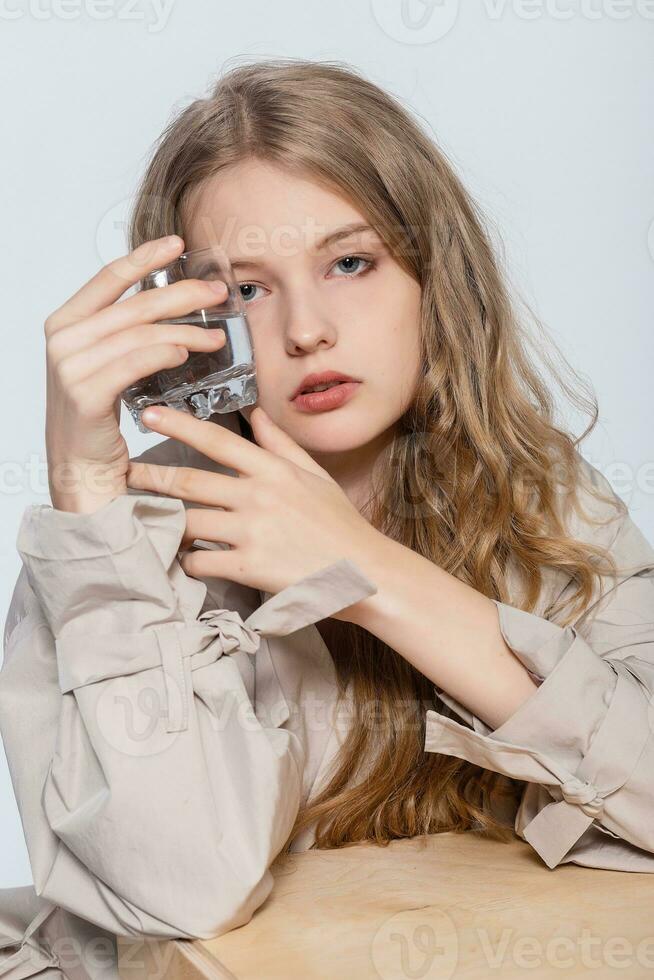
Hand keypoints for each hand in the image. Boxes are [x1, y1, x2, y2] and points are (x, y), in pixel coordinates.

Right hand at [44, 235, 228, 512]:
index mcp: (65, 325)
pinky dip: (164, 354)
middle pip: (134, 304)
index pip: (109, 278)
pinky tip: (187, 353)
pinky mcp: (85, 395)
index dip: (145, 257)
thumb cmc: (98, 423)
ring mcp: (70, 367)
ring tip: (216, 336)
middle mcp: (63, 340)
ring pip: (140, 334)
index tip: (177, 244)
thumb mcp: (106, 367)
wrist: (80, 474)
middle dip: (182, 295)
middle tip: (217, 293)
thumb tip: (170, 304)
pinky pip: (134, 363)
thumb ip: (125, 334)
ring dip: (185, 331)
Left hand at [125, 404, 386, 617]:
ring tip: (146, 522)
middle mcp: (259, 496)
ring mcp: (252, 532)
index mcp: (273, 470)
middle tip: (121, 473)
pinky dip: (187, 563)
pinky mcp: (249, 568)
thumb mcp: (315, 476)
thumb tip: (256, 415)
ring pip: (188, 523)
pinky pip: (201, 563)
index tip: (148, 415)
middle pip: (188, 481)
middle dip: (149, 477)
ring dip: (165, 524)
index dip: (178, 425)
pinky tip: (187, 562)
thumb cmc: (340, 525)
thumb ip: (281, 445)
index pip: (217, 440)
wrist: (365, 573)